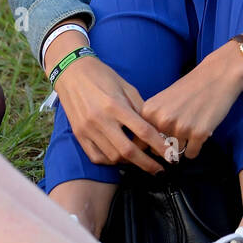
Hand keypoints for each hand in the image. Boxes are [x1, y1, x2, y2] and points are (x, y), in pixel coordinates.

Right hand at [52, 55, 166, 174]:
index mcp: (115, 106)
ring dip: (129, 162)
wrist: (71, 72)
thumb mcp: (126, 86)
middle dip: (147, 164)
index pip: (143, 131)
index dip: (159, 146)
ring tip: (139, 159)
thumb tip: (156, 128)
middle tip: (160, 170)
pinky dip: (111, 161)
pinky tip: (120, 158)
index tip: (170, 155)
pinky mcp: (78, 135)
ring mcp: (87, 130)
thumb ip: (140, 108)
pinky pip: (96, 157)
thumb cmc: (102, 76)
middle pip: (128, 151)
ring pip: (113, 157)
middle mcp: (101, 120)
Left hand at [140, 44, 242, 159]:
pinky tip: (199, 131)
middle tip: (180, 131)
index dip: (150, 146)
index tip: (159, 143)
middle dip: (169, 147)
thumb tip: (145, 149)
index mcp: (149, 111)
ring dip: (184, 145)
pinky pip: (191, 154)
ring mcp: (180, 128)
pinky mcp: (198, 133)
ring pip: (176, 153)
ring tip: (191, 127)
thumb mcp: (162, 101)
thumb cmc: (189, 89)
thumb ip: (152, 121)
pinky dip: (196, 147)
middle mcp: (162, 120)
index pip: (142, 142)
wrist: (216, 76)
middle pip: (159, 151)